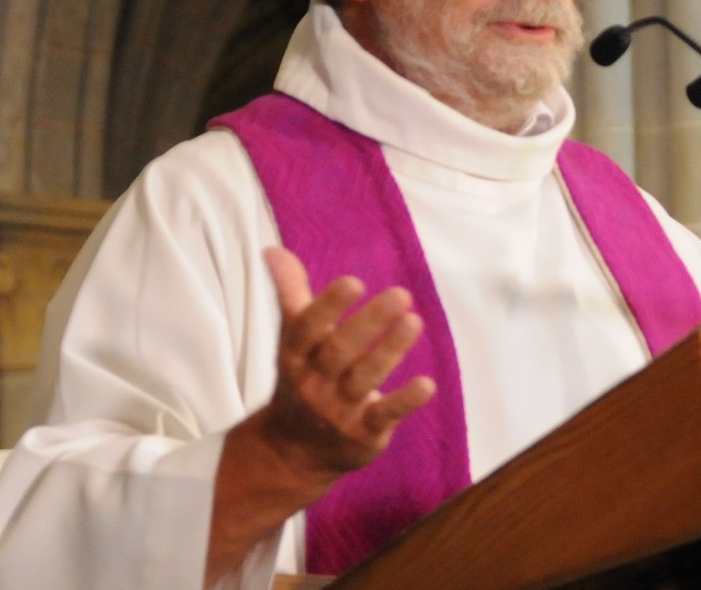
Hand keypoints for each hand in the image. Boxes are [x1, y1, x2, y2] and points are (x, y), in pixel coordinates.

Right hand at [256, 246, 436, 484]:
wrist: (293, 452)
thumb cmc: (303, 379)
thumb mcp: (293, 340)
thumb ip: (291, 294)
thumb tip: (272, 249)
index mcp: (295, 356)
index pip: (306, 329)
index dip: (328, 306)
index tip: (354, 282)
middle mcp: (313, 383)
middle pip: (339, 351)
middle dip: (369, 323)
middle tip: (401, 294)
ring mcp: (338, 410)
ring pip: (364, 379)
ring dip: (390, 350)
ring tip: (414, 321)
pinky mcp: (363, 432)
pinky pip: (384, 415)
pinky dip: (405, 401)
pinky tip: (427, 384)